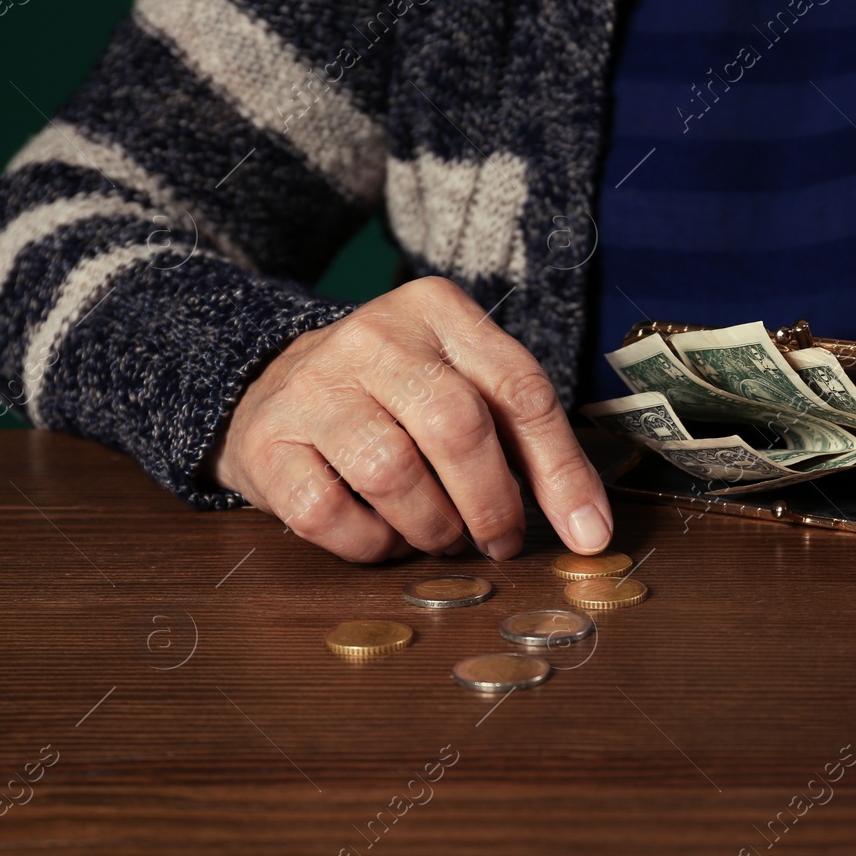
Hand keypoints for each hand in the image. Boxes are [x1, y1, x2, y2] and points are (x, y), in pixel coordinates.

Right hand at [207, 276, 612, 562]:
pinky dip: (369, 544)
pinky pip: (328, 513)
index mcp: (439, 311)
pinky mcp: (267, 441)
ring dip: (431, 528)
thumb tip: (588, 528)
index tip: (588, 533)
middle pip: (456, 426)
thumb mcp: (463, 387)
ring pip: (391, 472)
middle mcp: (374, 336)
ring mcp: (313, 385)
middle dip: (492, 503)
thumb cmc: (395, 398)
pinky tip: (383, 536)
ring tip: (439, 536)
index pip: (520, 390)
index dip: (562, 471)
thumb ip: (523, 440)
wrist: (272, 387)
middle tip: (500, 540)